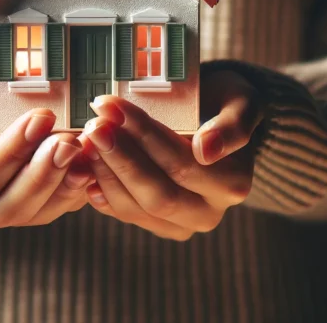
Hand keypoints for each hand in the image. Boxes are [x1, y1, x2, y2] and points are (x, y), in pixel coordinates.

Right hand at [0, 64, 89, 230]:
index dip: (10, 152)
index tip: (39, 119)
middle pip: (5, 206)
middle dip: (41, 172)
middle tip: (68, 139)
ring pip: (29, 213)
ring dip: (59, 183)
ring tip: (81, 149)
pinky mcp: (15, 207)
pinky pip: (45, 209)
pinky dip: (68, 189)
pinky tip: (86, 165)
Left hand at [79, 70, 262, 239]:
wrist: (215, 121)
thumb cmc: (225, 103)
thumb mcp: (241, 101)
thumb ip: (233, 125)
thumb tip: (207, 150)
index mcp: (233, 184)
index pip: (181, 165)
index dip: (144, 138)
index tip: (114, 107)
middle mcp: (209, 212)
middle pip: (158, 194)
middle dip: (120, 158)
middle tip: (93, 125)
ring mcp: (182, 224)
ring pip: (136, 208)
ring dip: (105, 172)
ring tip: (85, 139)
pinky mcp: (157, 225)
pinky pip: (124, 213)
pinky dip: (100, 188)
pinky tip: (86, 163)